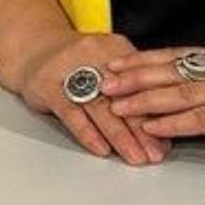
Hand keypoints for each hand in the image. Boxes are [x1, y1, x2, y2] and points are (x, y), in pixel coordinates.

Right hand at [13, 29, 171, 166]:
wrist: (34, 48)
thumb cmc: (78, 60)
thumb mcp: (107, 60)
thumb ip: (131, 84)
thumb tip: (160, 118)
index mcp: (116, 48)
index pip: (142, 83)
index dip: (158, 109)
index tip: (169, 135)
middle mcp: (96, 56)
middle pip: (124, 96)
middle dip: (143, 129)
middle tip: (156, 153)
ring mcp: (71, 70)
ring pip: (101, 107)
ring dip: (120, 136)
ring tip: (135, 156)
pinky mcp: (49, 86)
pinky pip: (72, 113)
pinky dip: (89, 133)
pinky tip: (102, 150)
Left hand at [100, 47, 204, 167]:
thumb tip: (178, 91)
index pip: (178, 56)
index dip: (144, 60)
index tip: (115, 63)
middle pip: (174, 70)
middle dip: (135, 75)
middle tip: (103, 80)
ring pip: (182, 92)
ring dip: (146, 99)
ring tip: (117, 104)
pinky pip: (201, 118)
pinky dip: (172, 122)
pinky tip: (151, 126)